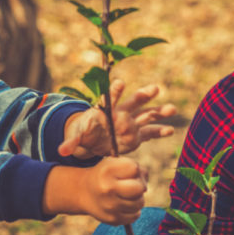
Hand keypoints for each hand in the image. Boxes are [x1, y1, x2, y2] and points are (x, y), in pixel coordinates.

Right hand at [43, 157, 146, 224]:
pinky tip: (124, 205)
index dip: (134, 170)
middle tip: (132, 186)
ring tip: (127, 195)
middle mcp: (107, 189)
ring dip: (137, 199)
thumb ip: (135, 168)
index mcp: (107, 171)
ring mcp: (110, 206)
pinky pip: (135, 215)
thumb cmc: (105, 175)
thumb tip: (146, 185)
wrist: (83, 192)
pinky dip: (133, 210)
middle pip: (139, 188)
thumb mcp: (114, 163)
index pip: (134, 168)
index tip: (126, 173)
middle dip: (139, 186)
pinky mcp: (113, 219)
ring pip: (140, 203)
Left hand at [58, 79, 176, 157]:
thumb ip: (71, 143)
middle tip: (155, 88)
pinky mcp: (136, 136)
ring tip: (171, 109)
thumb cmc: (84, 133)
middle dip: (143, 95)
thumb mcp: (76, 138)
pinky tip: (170, 130)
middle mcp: (121, 114)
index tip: (120, 83)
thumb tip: (62, 151)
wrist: (92, 140)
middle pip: (133, 102)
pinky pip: (149, 133)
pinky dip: (159, 131)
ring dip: (158, 112)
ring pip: (146, 115)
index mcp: (105, 110)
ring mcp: (130, 124)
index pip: (109, 98)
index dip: (114, 91)